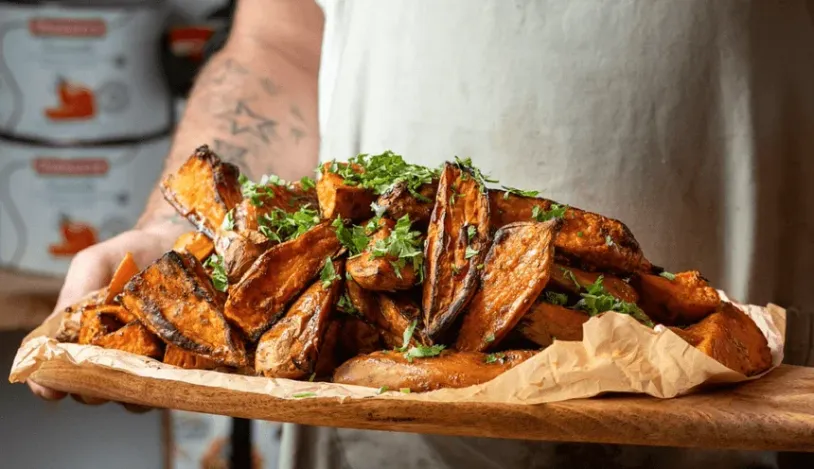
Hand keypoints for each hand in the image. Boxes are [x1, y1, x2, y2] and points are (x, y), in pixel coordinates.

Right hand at [27, 225, 178, 411]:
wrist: (178, 244)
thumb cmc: (130, 255)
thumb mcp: (94, 264)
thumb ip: (74, 291)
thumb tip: (56, 326)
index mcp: (80, 339)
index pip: (55, 374)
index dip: (49, 385)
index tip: (51, 389)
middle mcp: (110, 358)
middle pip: (93, 392)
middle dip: (95, 389)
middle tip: (107, 371)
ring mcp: (144, 366)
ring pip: (131, 397)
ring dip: (133, 390)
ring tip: (143, 367)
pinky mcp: (177, 365)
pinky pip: (169, 386)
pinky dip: (168, 382)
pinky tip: (172, 366)